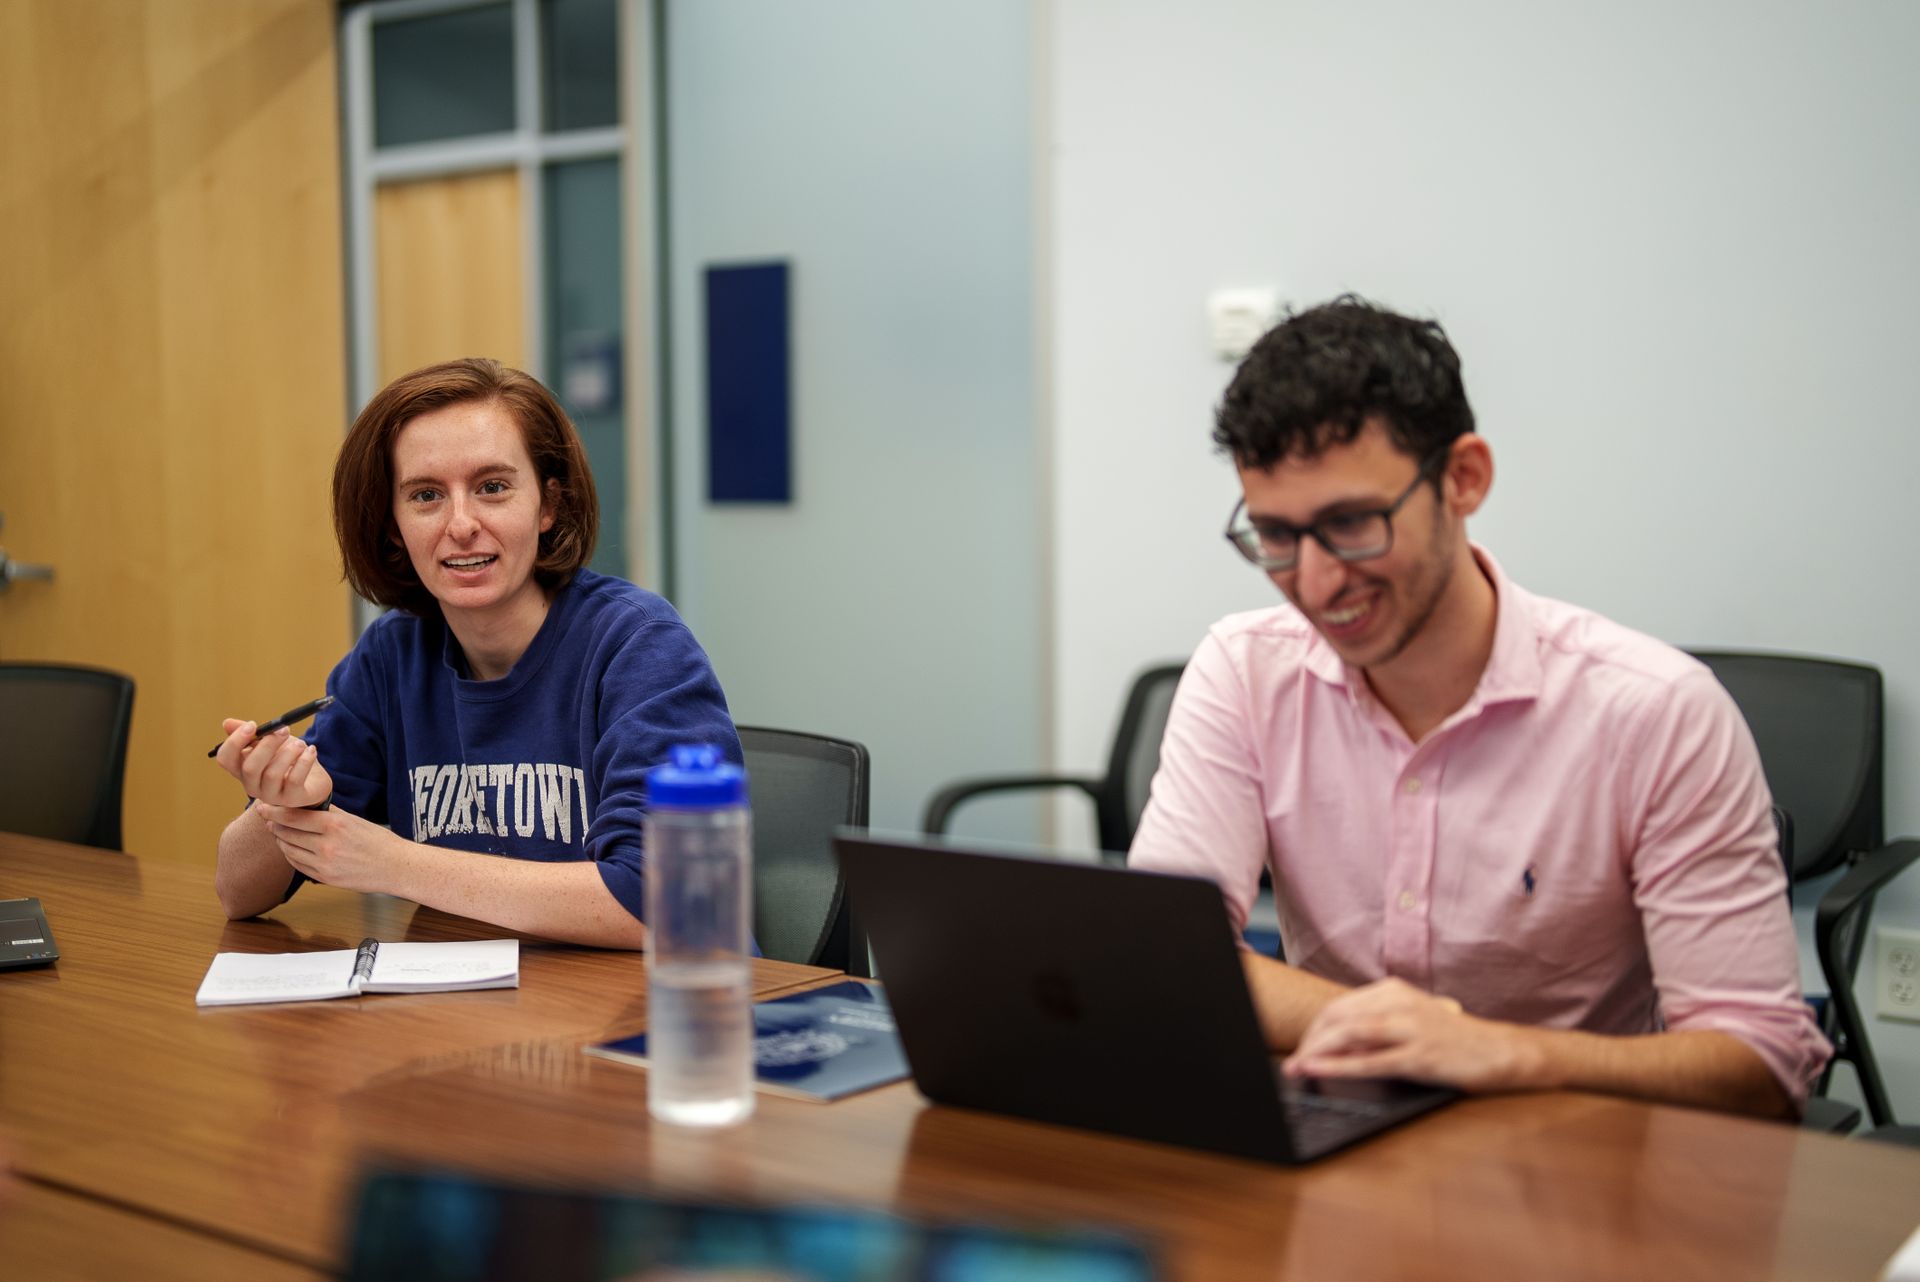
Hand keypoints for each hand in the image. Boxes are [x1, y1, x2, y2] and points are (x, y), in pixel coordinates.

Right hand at [212, 717, 332, 808]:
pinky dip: (304, 761)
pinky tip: (310, 751)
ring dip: (289, 753)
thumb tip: (227, 723)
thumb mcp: (271, 742)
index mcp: (242, 769)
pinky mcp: (292, 799)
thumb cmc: (288, 759)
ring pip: (272, 774)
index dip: (235, 741)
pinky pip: (294, 780)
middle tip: (284, 730)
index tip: (253, 725)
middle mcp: (252, 785)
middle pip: (250, 768)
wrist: (314, 779)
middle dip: (267, 745)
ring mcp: (271, 795)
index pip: (225, 759)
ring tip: (300, 744)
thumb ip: (252, 734)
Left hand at [254, 802, 409, 895]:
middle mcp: (327, 845)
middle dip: (275, 825)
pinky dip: (291, 855)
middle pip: (288, 833)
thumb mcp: (355, 820)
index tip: (263, 806)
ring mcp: (325, 864)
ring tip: (278, 832)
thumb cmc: (378, 841)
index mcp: (335, 826)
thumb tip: (307, 805)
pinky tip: (290, 848)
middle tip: (267, 818)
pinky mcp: (325, 878)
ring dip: (281, 840)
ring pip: (290, 850)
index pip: (294, 817)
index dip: (275, 811)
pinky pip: (298, 865)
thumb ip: (329, 814)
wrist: (395, 867)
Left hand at [1282, 977, 1536, 1092]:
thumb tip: (1337, 1043)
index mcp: (1393, 991)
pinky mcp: (1419, 1055)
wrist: (1501, 1051)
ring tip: (1294, 1068)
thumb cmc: (1454, 1039)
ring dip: (1314, 1052)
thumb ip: (1379, 1026)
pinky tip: (1316, 1070)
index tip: (1299, 1050)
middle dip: (1308, 1042)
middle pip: (1336, 1018)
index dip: (1312, 1030)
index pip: (1339, 1007)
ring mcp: (1409, 1027)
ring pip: (1348, 1034)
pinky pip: (1369, 1060)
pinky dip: (1336, 1065)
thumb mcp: (1413, 1020)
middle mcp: (1398, 1003)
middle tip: (1292, 1065)